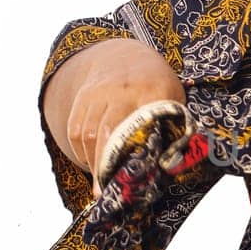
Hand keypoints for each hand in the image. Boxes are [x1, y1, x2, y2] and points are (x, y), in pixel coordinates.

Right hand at [47, 39, 186, 195]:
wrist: (126, 56)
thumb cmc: (158, 86)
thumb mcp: (174, 99)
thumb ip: (174, 125)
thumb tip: (174, 163)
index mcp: (152, 91)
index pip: (141, 125)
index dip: (133, 154)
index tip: (131, 178)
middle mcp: (121, 90)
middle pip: (107, 132)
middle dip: (105, 165)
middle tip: (106, 193)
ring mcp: (98, 93)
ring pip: (87, 133)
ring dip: (92, 162)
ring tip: (100, 185)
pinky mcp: (82, 99)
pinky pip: (75, 130)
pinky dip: (81, 152)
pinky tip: (92, 165)